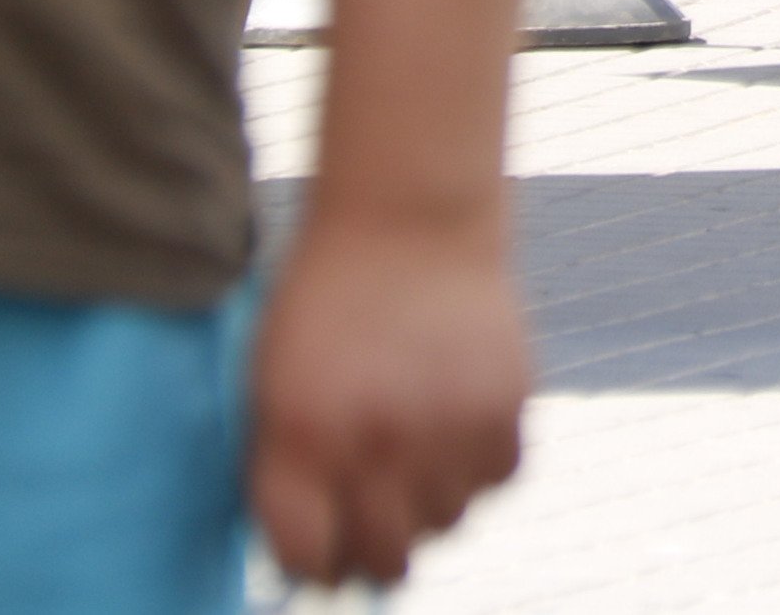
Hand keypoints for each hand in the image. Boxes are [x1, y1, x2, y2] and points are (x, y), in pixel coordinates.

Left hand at [247, 207, 532, 584]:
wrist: (406, 215)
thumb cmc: (325, 303)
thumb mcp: (274, 387)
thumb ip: (287, 471)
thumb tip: (317, 550)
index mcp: (299, 437)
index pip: (307, 559)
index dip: (311, 565)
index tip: (319, 551)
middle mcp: (374, 441)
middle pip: (386, 560)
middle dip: (374, 552)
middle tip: (374, 520)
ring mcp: (445, 422)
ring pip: (448, 523)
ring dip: (431, 505)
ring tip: (419, 456)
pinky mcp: (505, 400)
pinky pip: (499, 476)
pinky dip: (479, 466)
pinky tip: (457, 428)